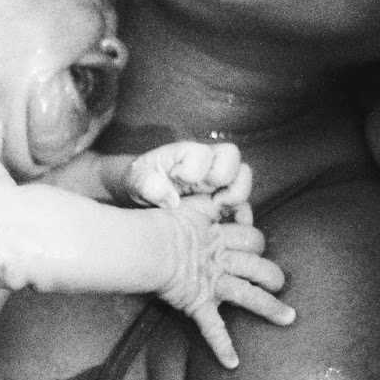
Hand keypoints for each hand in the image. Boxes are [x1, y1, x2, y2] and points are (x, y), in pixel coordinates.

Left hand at [124, 140, 253, 222]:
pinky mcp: (225, 201)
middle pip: (232, 157)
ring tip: (218, 211)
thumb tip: (172, 200)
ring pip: (243, 179)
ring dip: (235, 196)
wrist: (143, 197)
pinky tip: (227, 227)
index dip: (193, 169)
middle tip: (205, 195)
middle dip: (221, 177)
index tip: (178, 180)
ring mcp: (219, 181)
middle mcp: (208, 163)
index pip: (202, 153)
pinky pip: (243, 205)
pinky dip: (240, 217)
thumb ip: (148, 185)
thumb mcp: (136, 181)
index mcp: (186, 153)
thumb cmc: (141, 182)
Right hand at [158, 196, 291, 368]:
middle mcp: (220, 259)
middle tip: (277, 282)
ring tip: (289, 318)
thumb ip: (207, 200)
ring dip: (270, 308)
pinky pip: (213, 328)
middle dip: (271, 273)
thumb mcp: (187, 204)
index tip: (253, 235)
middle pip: (258, 262)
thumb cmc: (158, 222)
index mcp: (218, 236)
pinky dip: (222, 347)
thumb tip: (220, 194)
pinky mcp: (198, 302)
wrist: (145, 245)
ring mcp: (211, 282)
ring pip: (249, 295)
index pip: (251, 234)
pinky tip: (232, 364)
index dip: (255, 234)